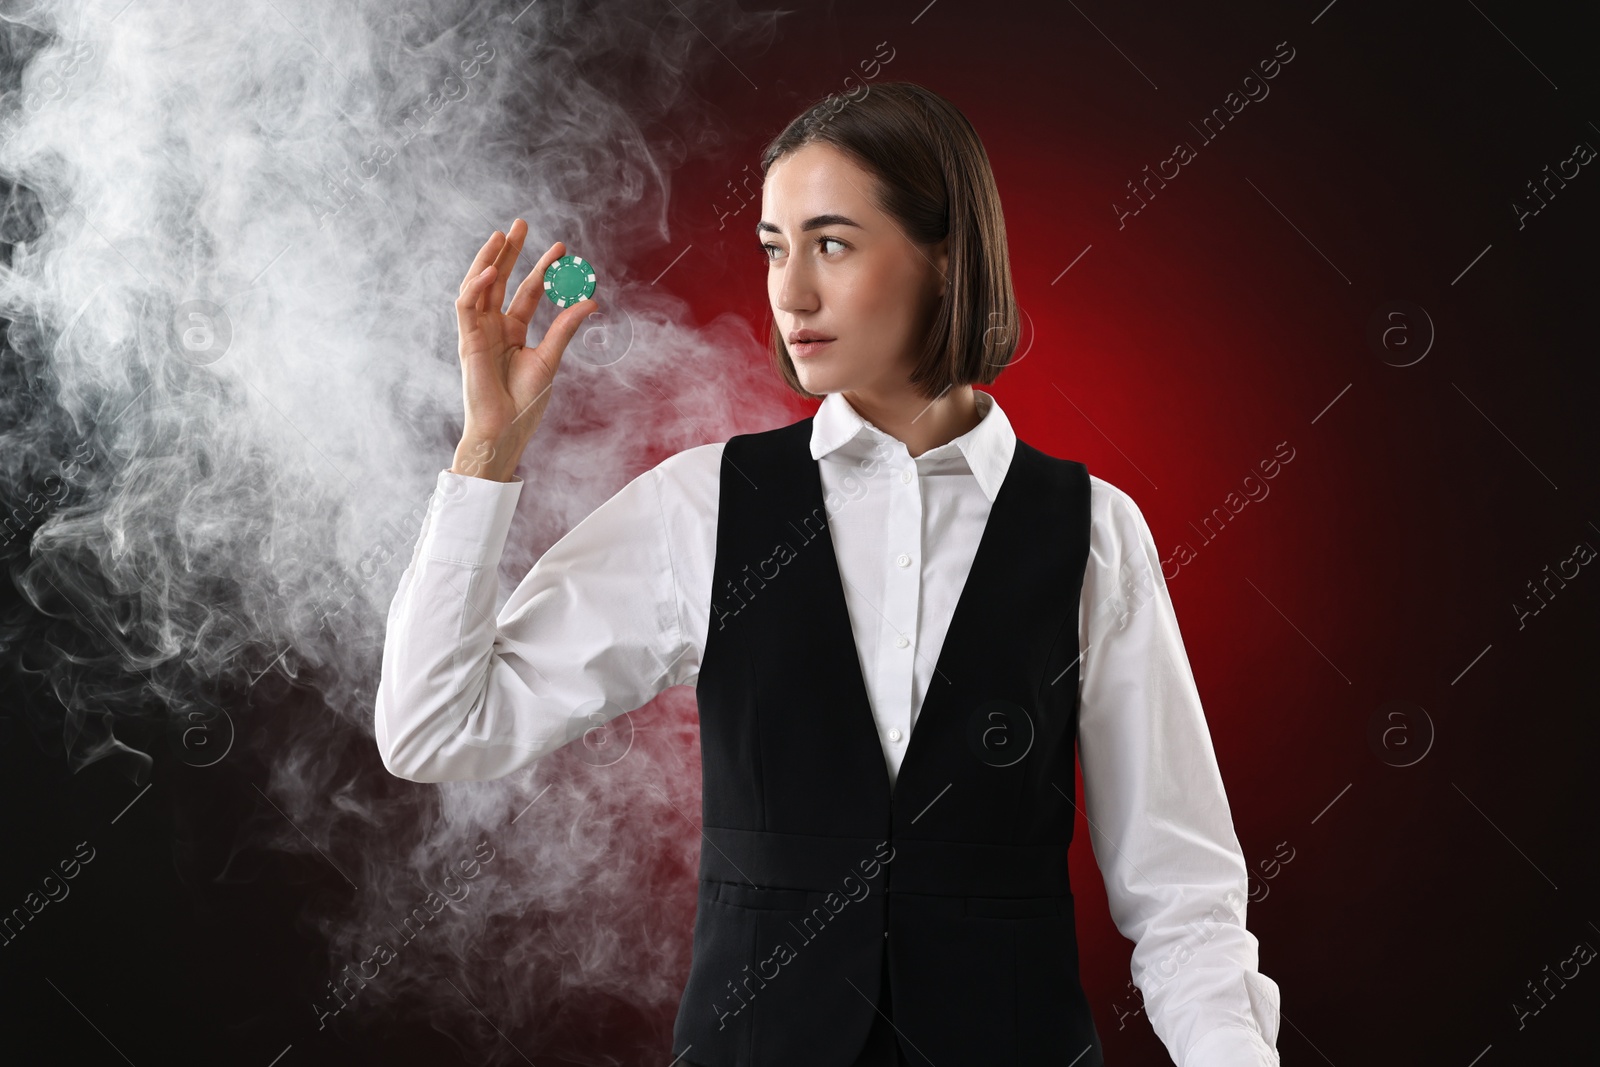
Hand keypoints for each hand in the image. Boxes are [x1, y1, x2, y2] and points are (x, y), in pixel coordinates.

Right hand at [452, 219, 598, 479]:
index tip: (561, 250)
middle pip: (501, 281)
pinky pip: (465, 306)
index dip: (543, 270)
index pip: (528, 292)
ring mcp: (477, 332)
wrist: (505, 430)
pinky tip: (492, 270)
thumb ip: (565, 328)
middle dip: (511, 252)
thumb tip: (590, 300)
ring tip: (502, 235)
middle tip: (522, 223)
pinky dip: (476, 287)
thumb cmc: (524, 402)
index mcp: (512, 332)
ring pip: (479, 286)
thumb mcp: (550, 358)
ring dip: (489, 260)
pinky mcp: (466, 341)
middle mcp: (493, 327)